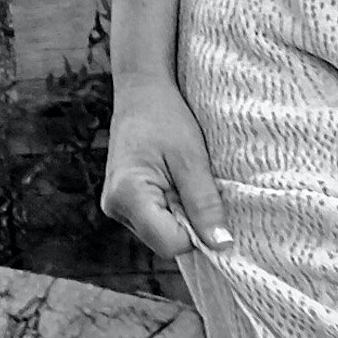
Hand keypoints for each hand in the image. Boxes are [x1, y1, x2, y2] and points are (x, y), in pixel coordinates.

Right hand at [100, 76, 233, 282]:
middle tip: (193, 183)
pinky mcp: (121, 204)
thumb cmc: (166, 117)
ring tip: (181, 178)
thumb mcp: (192, 160)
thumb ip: (204, 205)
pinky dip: (170, 208)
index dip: (197, 232)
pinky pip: (154, 221)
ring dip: (180, 214)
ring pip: (160, 233)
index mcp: (128, 196)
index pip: (171, 244)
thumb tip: (222, 245)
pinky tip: (172, 181)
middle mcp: (114, 208)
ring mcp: (115, 207)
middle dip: (188, 222)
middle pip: (165, 242)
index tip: (209, 204)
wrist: (142, 93)